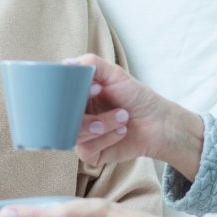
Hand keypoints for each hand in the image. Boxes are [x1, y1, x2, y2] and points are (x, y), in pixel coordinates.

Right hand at [69, 56, 203, 178]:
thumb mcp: (115, 74)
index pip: (59, 97)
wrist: (158, 123)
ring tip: (123, 117)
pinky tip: (120, 133)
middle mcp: (76, 117)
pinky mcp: (91, 154)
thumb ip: (91, 64)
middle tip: (107, 100)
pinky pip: (86, 149)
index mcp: (77, 98)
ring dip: (102, 124)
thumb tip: (66, 63)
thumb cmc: (137, 97)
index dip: (71, 94)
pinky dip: (105, 139)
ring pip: (74, 134)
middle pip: (62, 118)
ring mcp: (82, 136)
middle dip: (86, 111)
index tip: (95, 88)